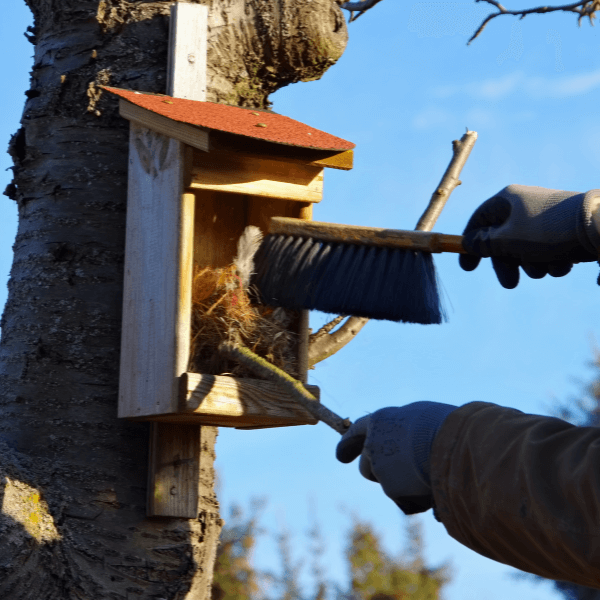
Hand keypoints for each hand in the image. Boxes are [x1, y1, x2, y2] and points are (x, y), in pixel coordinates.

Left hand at [336, 402, 457, 514]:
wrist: (453, 443)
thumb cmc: (447, 426)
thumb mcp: (423, 418)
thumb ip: (407, 433)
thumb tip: (410, 452)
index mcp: (381, 420)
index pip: (356, 431)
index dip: (349, 444)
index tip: (341, 457)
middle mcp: (373, 443)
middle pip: (366, 465)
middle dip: (378, 473)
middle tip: (399, 477)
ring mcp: (380, 467)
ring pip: (388, 485)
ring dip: (403, 487)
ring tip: (430, 476)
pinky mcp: (391, 488)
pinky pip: (406, 501)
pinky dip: (419, 500)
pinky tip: (436, 489)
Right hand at [459, 185, 599, 288]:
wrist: (598, 227)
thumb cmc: (547, 231)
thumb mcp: (507, 240)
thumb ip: (484, 244)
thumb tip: (470, 243)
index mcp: (507, 200)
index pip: (478, 221)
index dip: (470, 246)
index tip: (468, 268)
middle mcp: (524, 206)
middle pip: (503, 240)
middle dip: (509, 265)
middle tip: (511, 284)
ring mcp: (544, 218)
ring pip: (526, 249)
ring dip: (533, 265)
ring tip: (546, 267)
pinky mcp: (562, 229)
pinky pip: (547, 250)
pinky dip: (552, 261)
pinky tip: (563, 263)